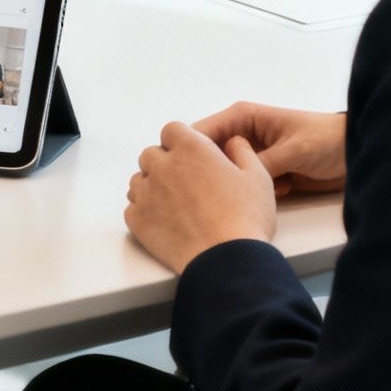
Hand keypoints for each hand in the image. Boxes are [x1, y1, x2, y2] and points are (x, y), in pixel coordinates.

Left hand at [125, 122, 275, 272]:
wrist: (226, 261)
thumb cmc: (245, 218)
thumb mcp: (257, 176)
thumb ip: (242, 150)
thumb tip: (233, 142)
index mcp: (190, 149)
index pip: (171, 130)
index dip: (181, 141)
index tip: (193, 157)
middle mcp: (162, 166)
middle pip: (151, 154)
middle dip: (165, 163)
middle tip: (187, 184)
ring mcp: (146, 193)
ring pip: (139, 180)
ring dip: (152, 186)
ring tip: (176, 205)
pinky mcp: (137, 220)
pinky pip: (132, 207)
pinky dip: (145, 211)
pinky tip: (165, 221)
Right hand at [192, 102, 346, 196]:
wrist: (356, 154)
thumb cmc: (326, 141)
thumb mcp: (293, 151)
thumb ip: (261, 163)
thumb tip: (231, 178)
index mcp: (243, 117)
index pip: (201, 132)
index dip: (188, 152)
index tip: (184, 176)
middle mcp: (241, 135)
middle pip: (209, 157)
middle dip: (211, 175)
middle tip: (217, 193)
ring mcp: (252, 156)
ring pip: (227, 175)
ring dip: (237, 186)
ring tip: (257, 192)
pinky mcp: (264, 173)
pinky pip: (246, 186)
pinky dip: (256, 193)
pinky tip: (279, 193)